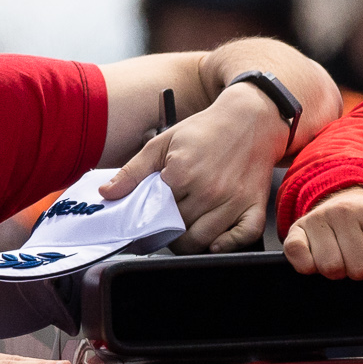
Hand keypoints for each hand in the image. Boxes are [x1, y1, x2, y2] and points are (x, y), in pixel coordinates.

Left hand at [118, 85, 293, 250]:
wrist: (250, 118)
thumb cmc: (206, 130)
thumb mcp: (162, 143)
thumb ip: (133, 171)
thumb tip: (108, 193)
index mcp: (183, 172)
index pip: (155, 213)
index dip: (148, 219)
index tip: (147, 219)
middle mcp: (209, 189)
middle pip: (178, 230)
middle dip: (168, 230)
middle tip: (166, 223)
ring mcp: (234, 200)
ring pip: (204, 241)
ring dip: (191, 241)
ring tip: (185, 230)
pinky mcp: (254, 205)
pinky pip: (242, 237)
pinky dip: (228, 244)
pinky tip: (215, 241)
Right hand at [281, 186, 362, 288]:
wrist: (349, 203)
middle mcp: (345, 211)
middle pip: (357, 269)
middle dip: (361, 272)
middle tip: (360, 259)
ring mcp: (319, 218)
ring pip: (330, 268)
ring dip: (338, 272)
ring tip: (342, 258)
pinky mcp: (297, 229)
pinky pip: (298, 256)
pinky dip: (307, 267)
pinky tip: (318, 262)